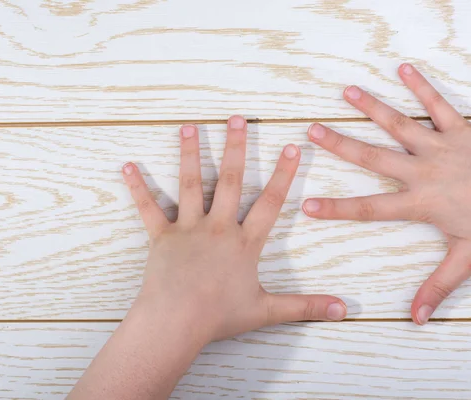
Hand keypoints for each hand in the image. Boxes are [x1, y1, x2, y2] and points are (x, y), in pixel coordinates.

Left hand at [123, 116, 346, 341]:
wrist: (176, 322)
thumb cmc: (219, 316)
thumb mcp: (267, 310)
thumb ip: (305, 306)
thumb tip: (343, 310)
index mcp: (244, 242)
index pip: (270, 202)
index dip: (284, 174)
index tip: (291, 147)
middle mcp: (218, 228)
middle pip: (230, 181)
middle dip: (235, 148)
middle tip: (237, 119)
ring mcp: (188, 229)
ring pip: (190, 184)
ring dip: (189, 154)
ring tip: (188, 127)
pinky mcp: (161, 236)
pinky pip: (149, 208)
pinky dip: (138, 187)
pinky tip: (127, 167)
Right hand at [303, 64, 470, 324]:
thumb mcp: (469, 258)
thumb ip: (439, 286)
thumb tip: (418, 319)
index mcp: (421, 202)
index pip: (369, 208)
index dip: (336, 209)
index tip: (307, 204)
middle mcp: (423, 171)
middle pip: (373, 157)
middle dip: (340, 145)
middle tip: (312, 131)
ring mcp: (440, 146)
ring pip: (399, 124)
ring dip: (372, 107)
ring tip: (348, 92)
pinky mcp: (460, 129)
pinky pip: (437, 105)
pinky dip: (420, 86)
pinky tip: (403, 68)